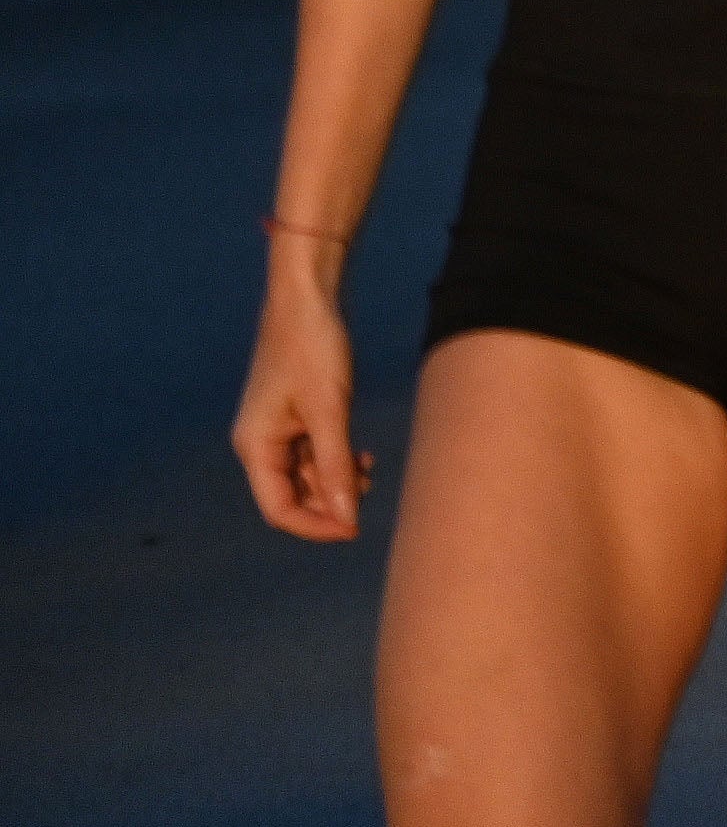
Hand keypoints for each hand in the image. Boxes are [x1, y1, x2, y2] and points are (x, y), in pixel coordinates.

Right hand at [231, 256, 367, 541]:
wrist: (309, 298)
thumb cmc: (314, 349)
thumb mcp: (330, 410)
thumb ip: (335, 465)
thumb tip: (347, 517)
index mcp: (255, 446)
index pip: (280, 509)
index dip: (317, 525)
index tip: (357, 528)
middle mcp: (259, 441)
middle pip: (292, 495)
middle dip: (330, 500)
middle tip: (372, 488)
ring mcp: (275, 427)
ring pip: (305, 474)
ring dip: (337, 480)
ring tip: (371, 470)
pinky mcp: (294, 413)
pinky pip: (312, 452)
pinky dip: (336, 459)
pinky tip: (363, 456)